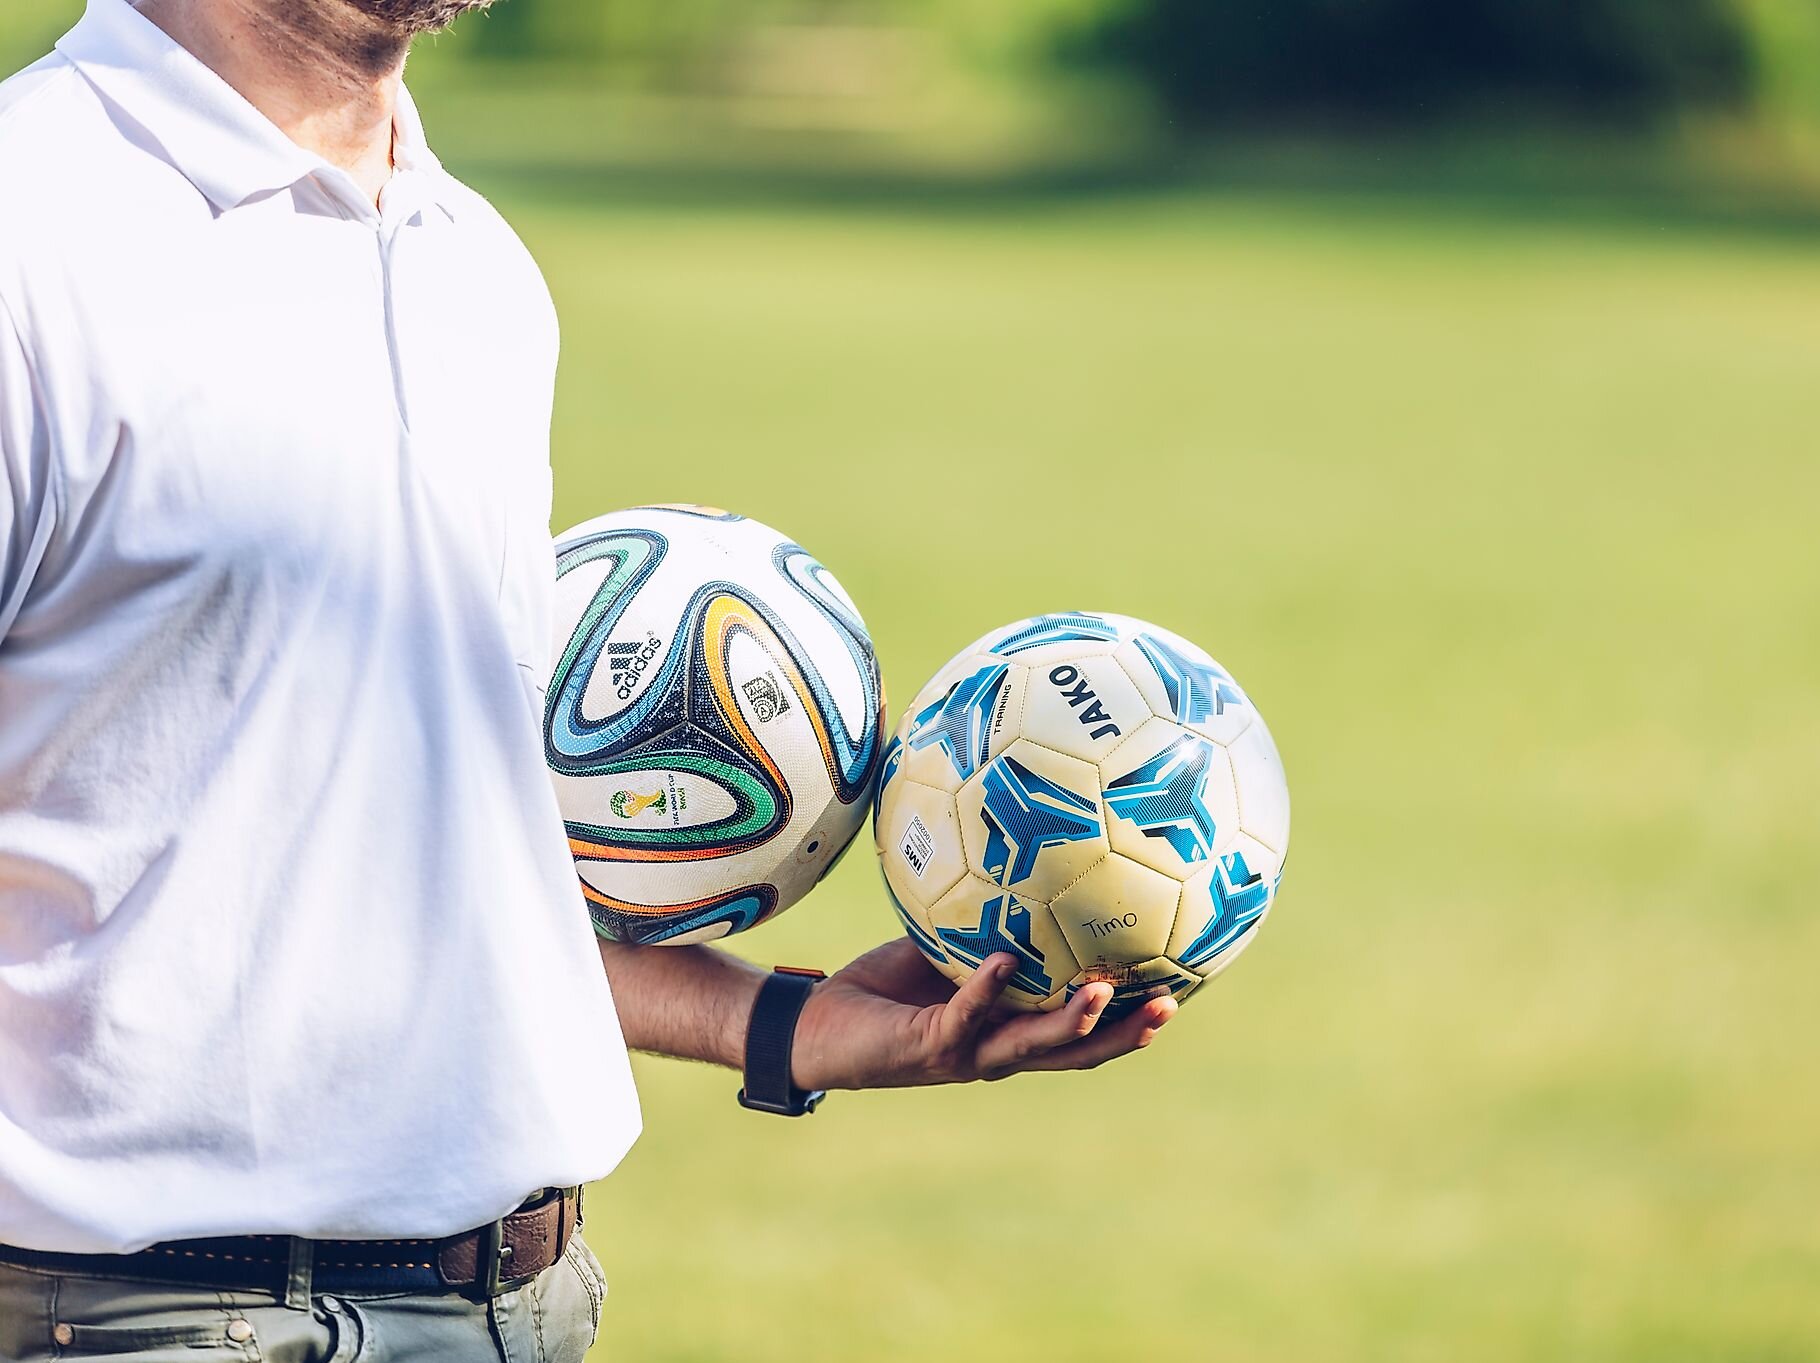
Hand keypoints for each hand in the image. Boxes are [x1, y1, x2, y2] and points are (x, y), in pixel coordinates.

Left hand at [789, 937, 1176, 1090]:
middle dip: (1124, 1034)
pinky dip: (986, 988)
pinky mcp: (928, 1045)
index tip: (1179, 992)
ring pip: (1031, 1046)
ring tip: (1104, 991)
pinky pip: (963, 1015)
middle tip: (1168, 1005)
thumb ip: (986, 920)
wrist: (817, 1030)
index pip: (1084, 1035)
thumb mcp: (946, 946)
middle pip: (1076, 1053)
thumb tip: (1025, 858)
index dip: (1131, 1022)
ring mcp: (966, 1055)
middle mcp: (997, 1053)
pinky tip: (1004, 959)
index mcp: (1011, 1032)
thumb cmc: (885, 987)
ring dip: (1070, 1022)